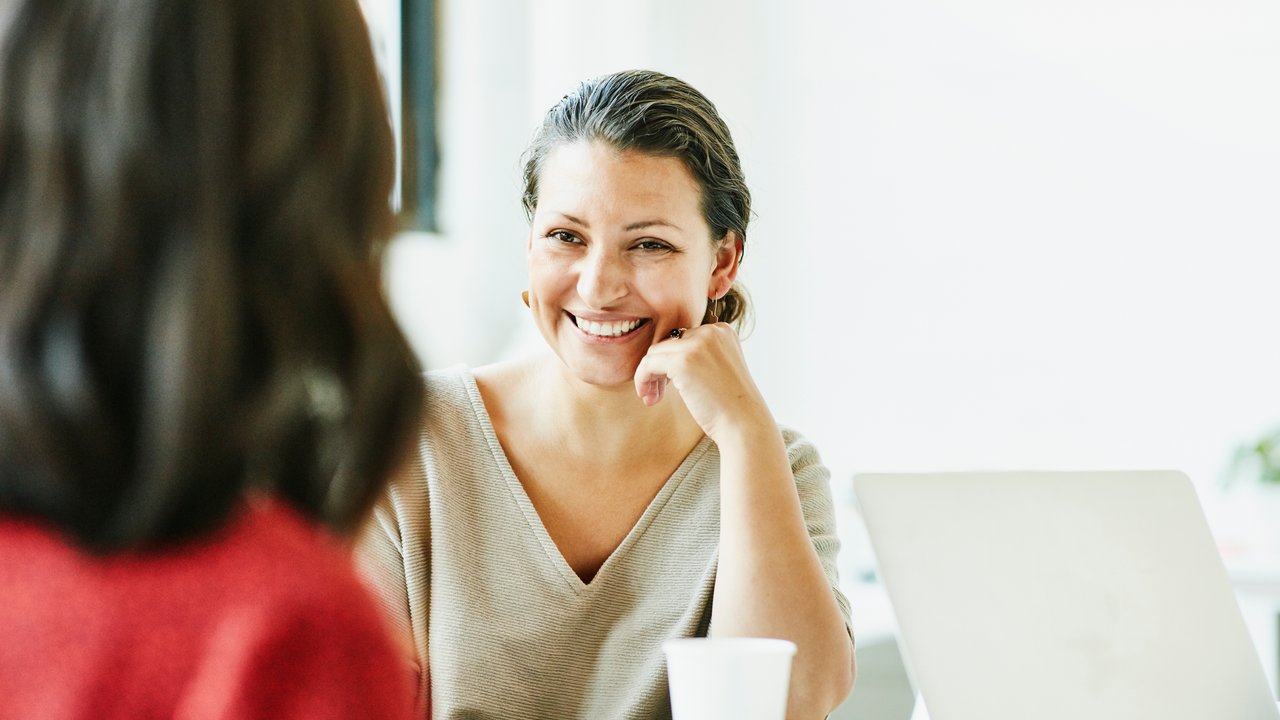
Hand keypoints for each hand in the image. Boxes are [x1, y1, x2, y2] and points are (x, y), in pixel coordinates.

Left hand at [633, 322, 773, 442]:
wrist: (744, 425)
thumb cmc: (730, 405)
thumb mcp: (718, 369)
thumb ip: (698, 356)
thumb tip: (660, 354)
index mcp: (722, 330)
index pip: (684, 337)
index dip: (673, 361)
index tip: (671, 384)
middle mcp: (711, 331)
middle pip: (668, 343)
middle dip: (660, 368)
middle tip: (658, 393)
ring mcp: (697, 344)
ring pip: (655, 352)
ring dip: (650, 375)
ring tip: (653, 397)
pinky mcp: (682, 360)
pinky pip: (648, 364)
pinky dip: (642, 379)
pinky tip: (648, 397)